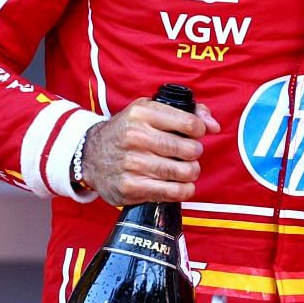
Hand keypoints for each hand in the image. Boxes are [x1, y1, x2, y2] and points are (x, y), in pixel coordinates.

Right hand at [80, 95, 218, 204]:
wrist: (89, 155)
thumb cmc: (127, 131)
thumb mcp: (149, 110)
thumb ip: (187, 112)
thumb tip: (214, 126)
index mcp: (142, 113)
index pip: (190, 124)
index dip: (199, 131)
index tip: (194, 135)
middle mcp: (136, 137)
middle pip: (190, 150)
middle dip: (195, 153)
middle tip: (187, 154)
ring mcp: (132, 163)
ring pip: (185, 172)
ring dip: (190, 172)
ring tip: (183, 169)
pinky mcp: (131, 187)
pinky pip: (173, 192)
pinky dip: (184, 190)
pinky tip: (180, 185)